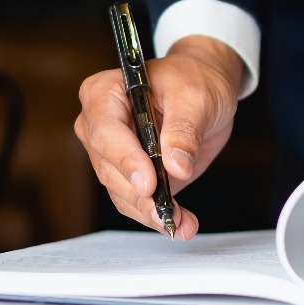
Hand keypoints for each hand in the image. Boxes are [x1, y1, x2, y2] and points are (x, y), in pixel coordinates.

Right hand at [75, 35, 242, 238]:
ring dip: (150, 212)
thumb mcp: (196, 97)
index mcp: (104, 93)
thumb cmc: (195, 80)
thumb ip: (184, 131)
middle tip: (168, 212)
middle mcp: (98, 124)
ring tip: (182, 223)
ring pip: (120, 192)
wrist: (205, 88)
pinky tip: (182, 224)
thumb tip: (176, 166)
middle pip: (108, 168)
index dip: (125, 160)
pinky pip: (136, 201)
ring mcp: (112, 153)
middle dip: (139, 195)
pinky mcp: (130, 175)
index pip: (105, 132)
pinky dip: (158, 215)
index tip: (149, 183)